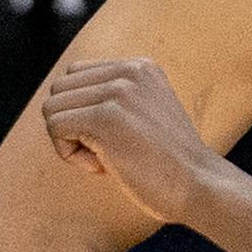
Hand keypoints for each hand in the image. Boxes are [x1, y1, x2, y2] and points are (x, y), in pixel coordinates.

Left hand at [42, 57, 219, 222]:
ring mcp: (117, 91)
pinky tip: (102, 166)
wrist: (199, 185)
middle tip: (106, 150)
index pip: (76, 75)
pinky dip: (69, 154)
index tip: (113, 136)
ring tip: (106, 157)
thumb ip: (115, 97)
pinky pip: (55, 127)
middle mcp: (129, 70)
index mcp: (140, 66)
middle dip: (71, 123)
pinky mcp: (105, 117)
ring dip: (68, 140)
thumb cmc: (169, 163)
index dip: (82, 111)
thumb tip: (58, 103)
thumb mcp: (147, 112)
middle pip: (60, 88)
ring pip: (52, 107)